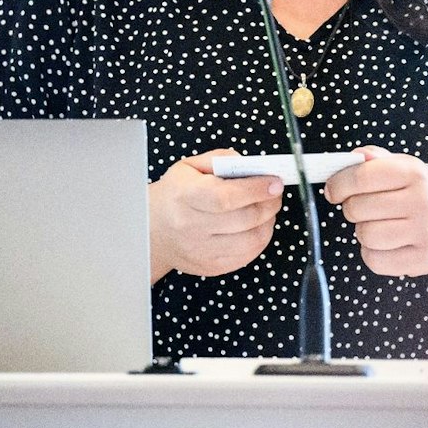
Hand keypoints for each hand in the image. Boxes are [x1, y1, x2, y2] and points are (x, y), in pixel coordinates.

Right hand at [148, 150, 283, 281]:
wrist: (151, 230)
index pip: (226, 197)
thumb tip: (250, 165)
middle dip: (269, 204)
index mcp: (185, 197)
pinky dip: (260, 240)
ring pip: (251, 240)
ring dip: (268, 222)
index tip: (274, 182)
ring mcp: (201, 251)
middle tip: (275, 193)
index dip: (255, 190)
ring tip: (268, 209)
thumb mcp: (189, 167)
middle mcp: (191, 227)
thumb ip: (220, 159)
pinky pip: (247, 257)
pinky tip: (258, 226)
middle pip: (244, 219)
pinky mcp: (211, 267)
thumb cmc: (174, 194)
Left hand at [324, 147, 427, 278]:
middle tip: (362, 208)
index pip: (362, 176)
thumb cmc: (419, 194)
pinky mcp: (420, 260)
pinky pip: (374, 260)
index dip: (338, 184)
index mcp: (413, 173)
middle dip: (351, 208)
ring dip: (362, 231)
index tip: (332, 191)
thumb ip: (375, 159)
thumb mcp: (403, 168)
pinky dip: (372, 253)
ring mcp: (423, 233)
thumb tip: (354, 156)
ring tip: (377, 225)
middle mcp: (421, 201)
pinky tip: (386, 244)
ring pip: (365, 235)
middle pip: (358, 208)